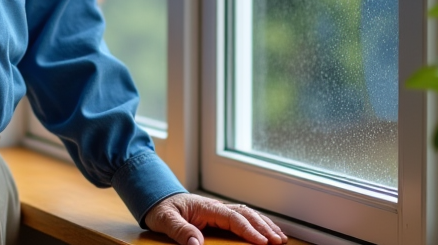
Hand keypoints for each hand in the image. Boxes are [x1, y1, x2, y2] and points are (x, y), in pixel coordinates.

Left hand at [143, 194, 288, 244]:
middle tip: (278, 241)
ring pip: (248, 214)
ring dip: (264, 224)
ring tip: (280, 237)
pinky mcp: (220, 215)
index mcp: (206, 206)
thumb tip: (197, 244)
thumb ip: (180, 231)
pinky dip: (257, 223)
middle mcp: (216, 206)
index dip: (248, 230)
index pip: (232, 217)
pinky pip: (242, 217)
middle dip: (263, 227)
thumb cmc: (161, 209)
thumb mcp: (165, 220)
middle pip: (246, 214)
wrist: (157, 198)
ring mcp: (219, 209)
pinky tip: (267, 231)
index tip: (262, 241)